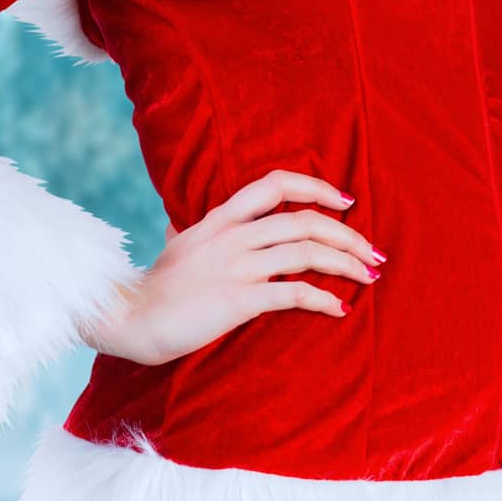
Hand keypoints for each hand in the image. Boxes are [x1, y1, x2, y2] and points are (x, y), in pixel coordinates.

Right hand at [77, 169, 382, 365]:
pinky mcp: (238, 299)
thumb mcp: (172, 247)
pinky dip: (324, 299)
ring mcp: (236, 265)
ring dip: (347, 264)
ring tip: (370, 277)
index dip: (317, 186)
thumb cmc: (151, 288)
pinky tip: (341, 309)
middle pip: (305, 220)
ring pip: (307, 252)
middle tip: (374, 253)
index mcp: (220, 217)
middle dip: (348, 235)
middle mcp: (233, 235)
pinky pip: (293, 293)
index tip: (346, 200)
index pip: (276, 183)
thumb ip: (184, 232)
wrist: (127, 317)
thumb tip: (176, 226)